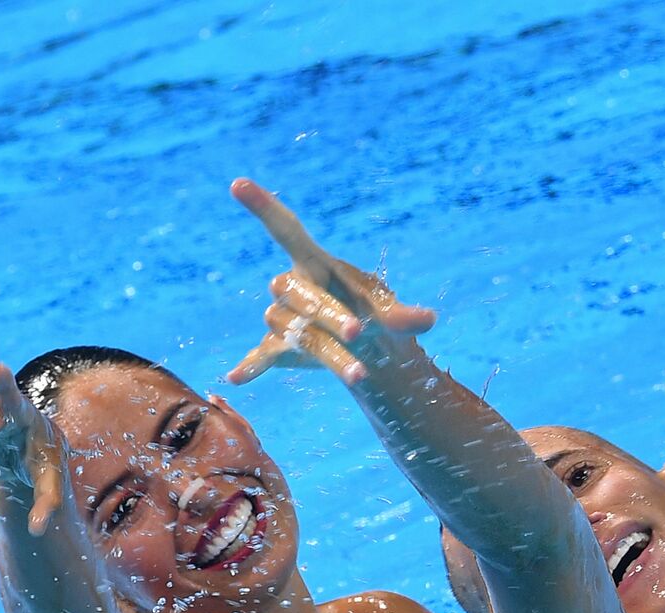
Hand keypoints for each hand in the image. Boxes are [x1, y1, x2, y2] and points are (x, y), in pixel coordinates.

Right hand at [226, 178, 435, 385]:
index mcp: (314, 261)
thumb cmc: (371, 314)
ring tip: (360, 375)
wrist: (364, 349)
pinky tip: (234, 377)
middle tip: (357, 332)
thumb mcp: (391, 313)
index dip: (263, 207)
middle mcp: (292, 285)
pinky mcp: (277, 348)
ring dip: (330, 355)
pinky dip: (251, 365)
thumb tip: (430, 320)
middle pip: (303, 296)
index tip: (238, 183)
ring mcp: (281, 317)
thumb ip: (405, 317)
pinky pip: (261, 355)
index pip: (285, 229)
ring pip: (299, 333)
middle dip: (330, 314)